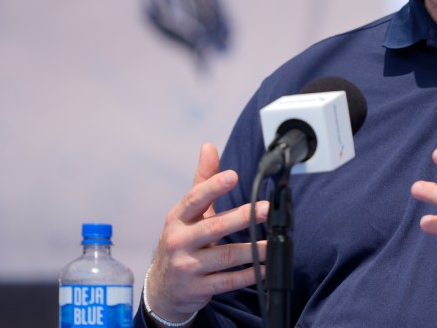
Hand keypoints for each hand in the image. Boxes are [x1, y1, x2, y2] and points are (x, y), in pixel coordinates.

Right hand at [145, 143, 268, 322]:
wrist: (163, 288)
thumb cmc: (181, 241)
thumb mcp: (186, 213)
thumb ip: (202, 181)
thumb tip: (209, 146)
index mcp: (177, 219)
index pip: (195, 199)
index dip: (213, 187)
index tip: (233, 176)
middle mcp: (179, 242)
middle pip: (214, 228)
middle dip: (242, 218)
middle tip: (266, 209)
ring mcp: (187, 267)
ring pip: (225, 257)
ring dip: (253, 250)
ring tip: (273, 244)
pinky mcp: (198, 289)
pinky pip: (228, 282)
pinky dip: (248, 276)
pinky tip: (265, 269)